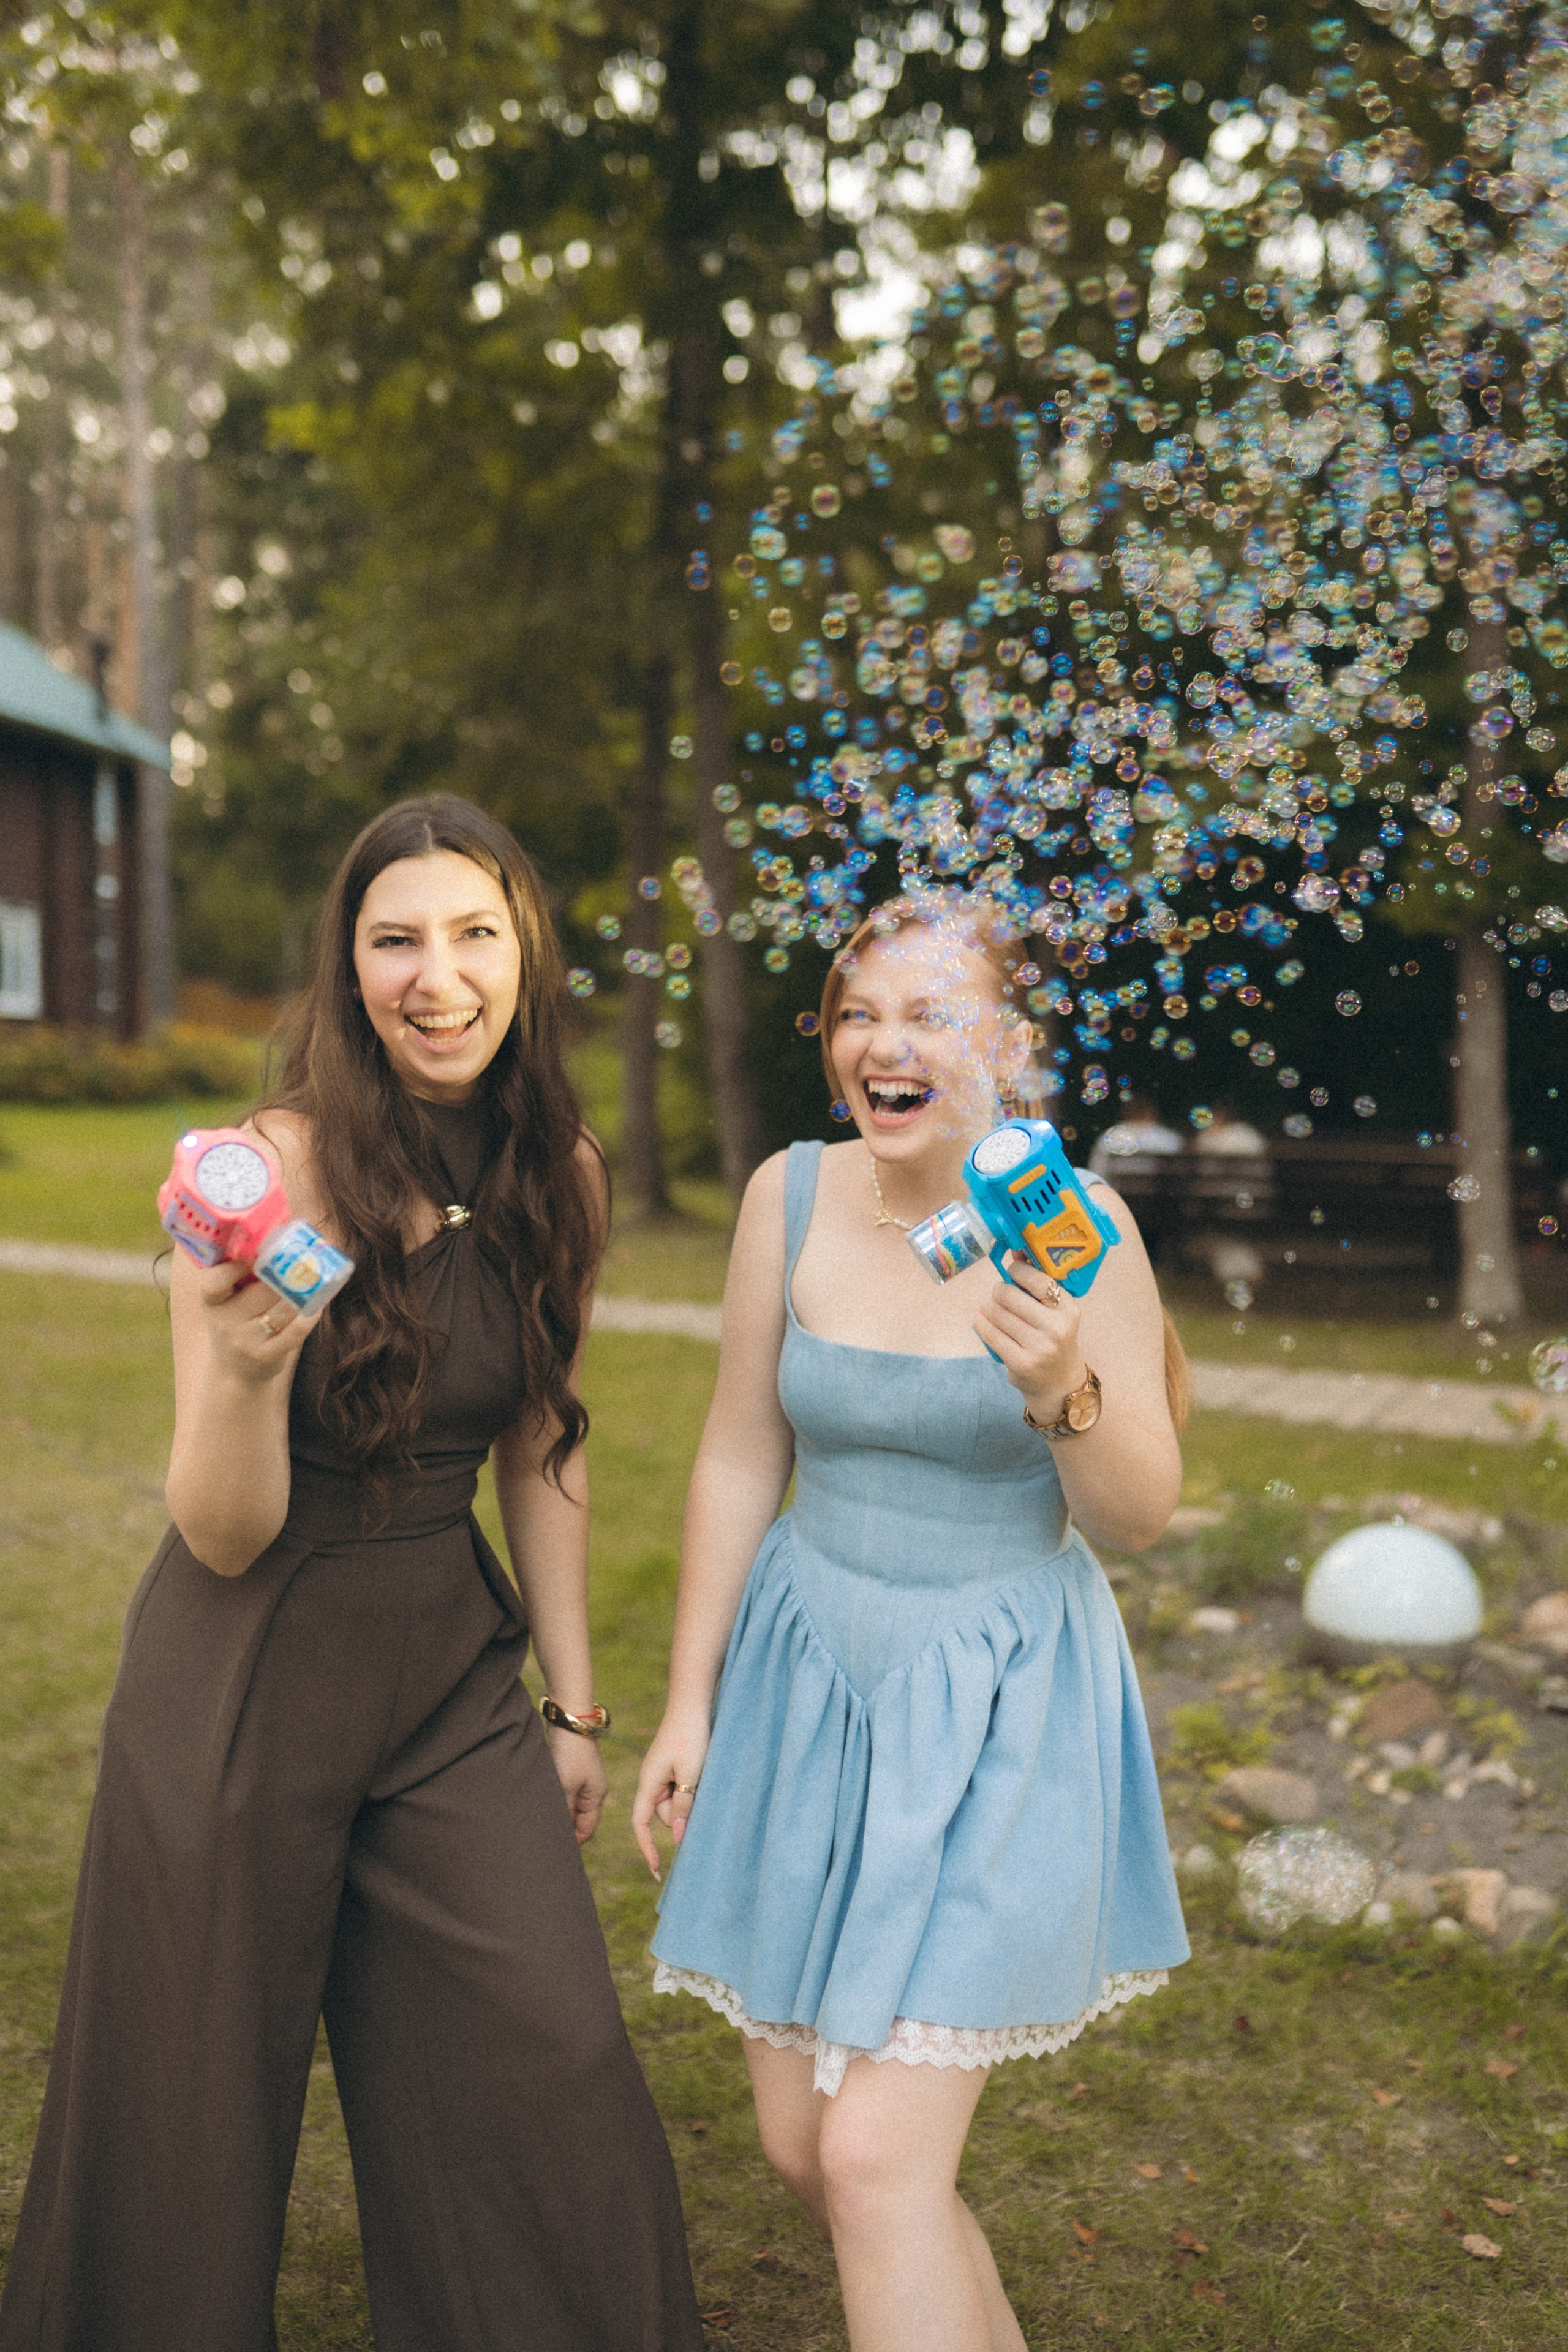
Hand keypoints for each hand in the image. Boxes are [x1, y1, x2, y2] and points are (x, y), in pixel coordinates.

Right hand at [192, 1259, 316, 1384]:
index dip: (234, 1267)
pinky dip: (308, 1317)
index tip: (255, 1255)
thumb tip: (278, 1228)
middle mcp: (224, 1321)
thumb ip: (244, 1272)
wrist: (234, 1370)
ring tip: (315, 1279)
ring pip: (282, 1309)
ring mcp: (244, 1340)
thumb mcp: (229, 1299)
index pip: (214, 1282)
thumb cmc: (238, 1320)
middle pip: (261, 1292)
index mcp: (212, 1300)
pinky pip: (293, 1333)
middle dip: (284, 1276)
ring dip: (301, 1294)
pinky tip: (317, 1306)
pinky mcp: (265, 1356)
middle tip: (303, 1260)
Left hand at [545, 1725, 607, 1844]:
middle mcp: (590, 1790)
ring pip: (568, 1806)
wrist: (568, 1719)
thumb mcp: (566, 1786)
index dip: (573, 1842)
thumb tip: (557, 1833)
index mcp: (596, 1796)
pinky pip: (562, 1794)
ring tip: (539, 1821)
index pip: (587, 1830)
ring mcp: (580, 1780)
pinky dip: (553, 1801)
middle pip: (578, 1820)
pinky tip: (539, 1803)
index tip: (554, 1848)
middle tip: (544, 1837)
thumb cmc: (570, 1753)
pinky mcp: (569, 1770)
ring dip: (557, 1813)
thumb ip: (563, 1811)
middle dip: (563, 1829)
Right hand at [632, 1709, 711, 1879]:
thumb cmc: (691, 1736)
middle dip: (684, 1812)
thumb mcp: (691, 1775)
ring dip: (691, 1798)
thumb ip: (684, 1806)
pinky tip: (702, 1771)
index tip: (658, 1870)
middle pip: (665, 1815)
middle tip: (702, 1787)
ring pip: (677, 1803)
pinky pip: (681, 1789)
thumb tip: (679, 1838)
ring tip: (703, 1772)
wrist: (692, 1703)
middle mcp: (650, 1781)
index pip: (640, 1824)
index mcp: (648, 1783)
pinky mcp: (672, 1767)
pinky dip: (692, 1788)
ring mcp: (661, 1774)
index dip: (648, 1848)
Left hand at [972, 1253, 1087, 1426]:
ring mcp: (1039, 1348)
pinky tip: (980, 1318)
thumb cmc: (1054, 1339)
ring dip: (988, 1307)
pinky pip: (991, 1335)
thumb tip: (1017, 1252)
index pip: (1038, 1280)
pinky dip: (980, 1323)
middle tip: (999, 1293)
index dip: (1018, 1271)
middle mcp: (1056, 1329)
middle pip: (1010, 1295)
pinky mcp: (1021, 1363)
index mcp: (1068, 1310)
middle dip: (999, 1290)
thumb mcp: (1056, 1312)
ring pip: (997, 1314)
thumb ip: (1038, 1284)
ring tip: (990, 1307)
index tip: (1011, 1271)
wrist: (1059, 1384)